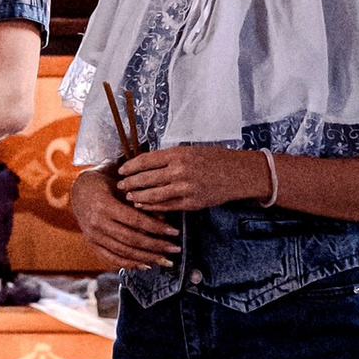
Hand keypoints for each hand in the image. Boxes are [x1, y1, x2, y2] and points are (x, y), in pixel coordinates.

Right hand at [70, 164, 178, 268]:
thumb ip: (140, 200)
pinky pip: (112, 258)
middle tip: (175, 248)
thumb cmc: (106, 183)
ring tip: (164, 259)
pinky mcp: (92, 244)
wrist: (80, 190)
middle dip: (156, 246)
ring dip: (147, 258)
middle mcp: (97, 223)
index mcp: (104, 205)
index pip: (135, 220)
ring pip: (123, 252)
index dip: (156, 227)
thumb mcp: (123, 185)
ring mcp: (93, 236)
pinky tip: (146, 265)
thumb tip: (163, 217)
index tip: (174, 232)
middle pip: (131, 239)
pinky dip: (130, 264)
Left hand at [120, 146, 269, 215]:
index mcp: (178, 154)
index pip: (145, 161)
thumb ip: (169, 158)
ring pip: (153, 195)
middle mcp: (180, 171)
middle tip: (120, 186)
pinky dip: (153, 207)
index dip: (130, 167)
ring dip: (138, 197)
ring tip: (130, 197)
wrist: (239, 174)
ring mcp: (185, 188)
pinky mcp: (191, 203)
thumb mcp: (190, 150)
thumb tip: (145, 164)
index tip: (121, 171)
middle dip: (130, 183)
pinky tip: (144, 206)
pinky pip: (166, 206)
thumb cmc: (214, 159)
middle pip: (146, 179)